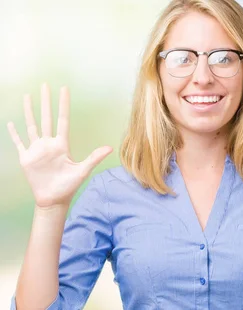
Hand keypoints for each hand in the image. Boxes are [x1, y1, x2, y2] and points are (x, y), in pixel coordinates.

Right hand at [6, 84, 111, 208]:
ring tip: (27, 96)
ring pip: (31, 126)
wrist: (54, 199)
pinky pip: (19, 143)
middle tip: (44, 85)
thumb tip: (110, 148)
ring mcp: (37, 150)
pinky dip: (14, 133)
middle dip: (45, 102)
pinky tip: (11, 122)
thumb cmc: (69, 186)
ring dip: (28, 111)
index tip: (64, 90)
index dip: (63, 105)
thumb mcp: (82, 170)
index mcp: (62, 145)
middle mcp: (48, 144)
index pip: (62, 119)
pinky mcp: (26, 158)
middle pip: (45, 118)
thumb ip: (94, 158)